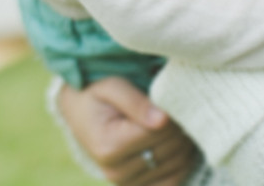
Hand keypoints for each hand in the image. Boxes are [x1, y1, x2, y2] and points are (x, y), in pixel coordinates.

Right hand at [57, 77, 199, 185]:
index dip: (172, 114)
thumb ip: (136, 102)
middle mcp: (117, 171)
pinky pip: (172, 181)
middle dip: (180, 127)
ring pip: (177, 166)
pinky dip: (181, 163)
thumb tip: (163, 119)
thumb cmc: (96, 95)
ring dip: (184, 144)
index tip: (172, 99)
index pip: (158, 132)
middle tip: (177, 109)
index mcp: (109, 146)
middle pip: (170, 150)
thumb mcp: (112, 87)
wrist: (79, 113)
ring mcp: (127, 182)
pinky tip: (175, 143)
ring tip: (176, 123)